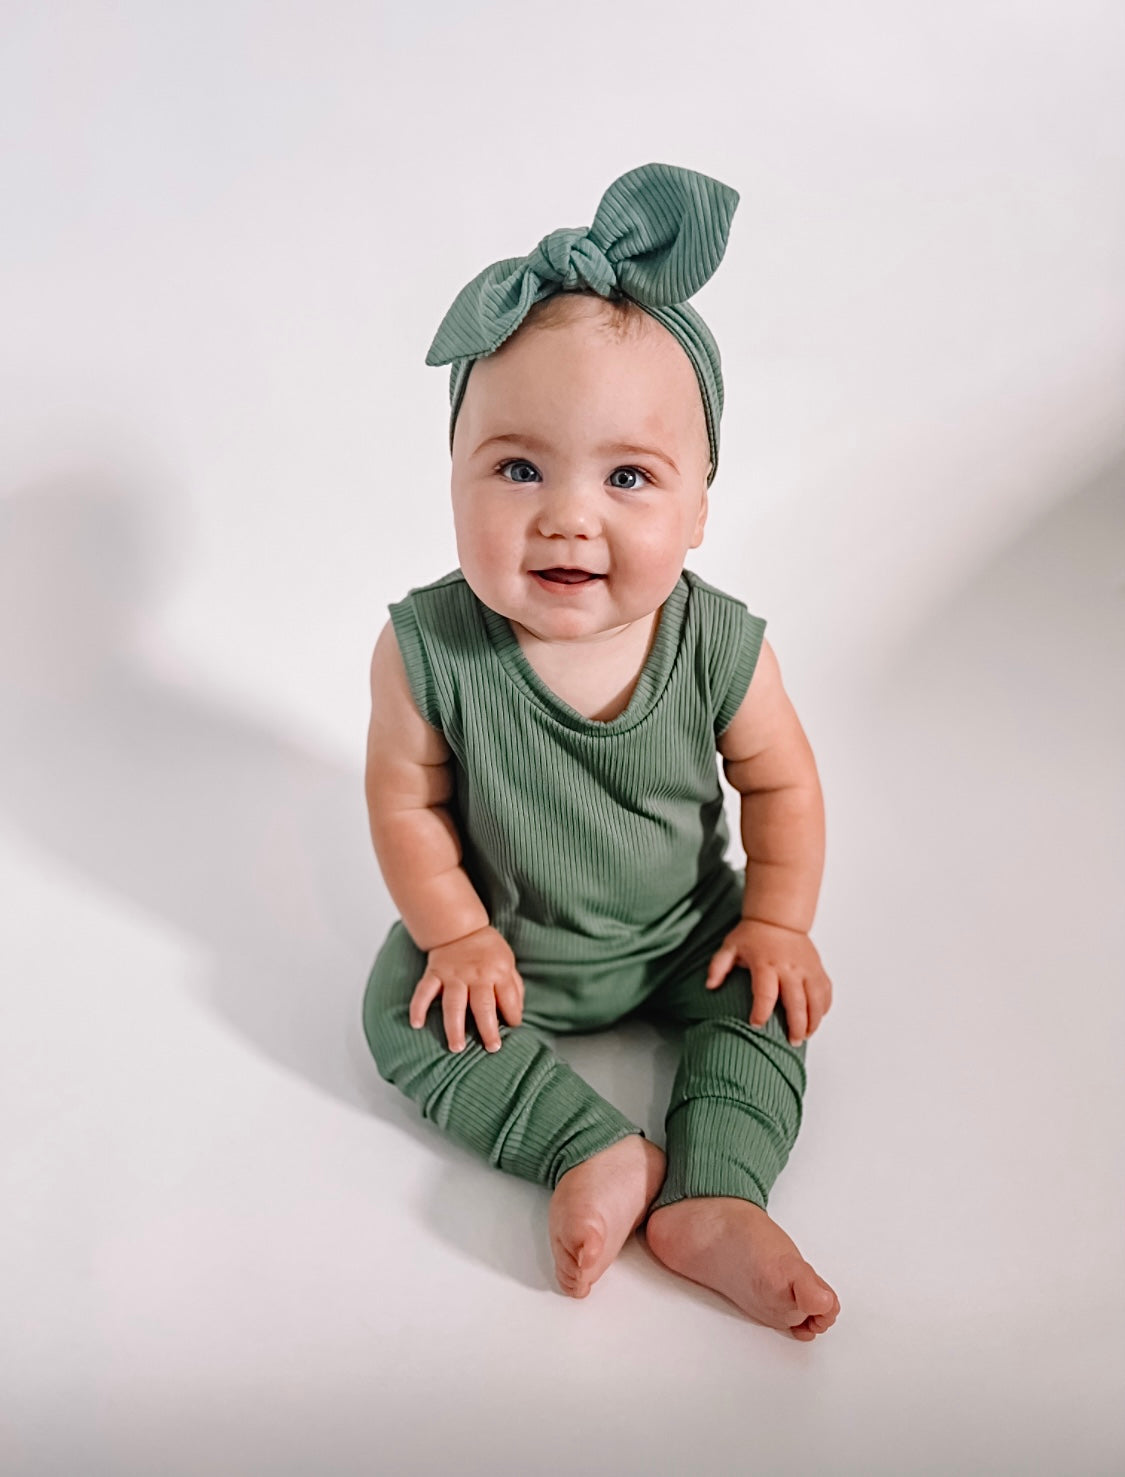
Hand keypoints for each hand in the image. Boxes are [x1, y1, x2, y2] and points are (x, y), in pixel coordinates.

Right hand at [408, 925, 523, 1053]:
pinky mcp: (435, 973)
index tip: (512, 1028)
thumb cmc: (488, 950)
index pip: (508, 998)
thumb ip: (514, 987)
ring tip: (456, 1048)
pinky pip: (424, 991)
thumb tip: (517, 1014)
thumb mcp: (508, 962)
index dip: (513, 1015)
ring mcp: (453, 975)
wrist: (460, 928)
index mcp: (498, 972)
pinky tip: (416, 1024)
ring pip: (454, 1004)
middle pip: (483, 1006)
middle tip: (492, 1048)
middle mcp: (476, 975)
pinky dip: (418, 1007)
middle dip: (488, 1029)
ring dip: (454, 1027)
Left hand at [704, 917, 832, 1046]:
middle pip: (797, 1002)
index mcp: (766, 964)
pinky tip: (816, 1019)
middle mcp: (790, 968)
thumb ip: (718, 966)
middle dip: (796, 1026)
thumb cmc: (753, 935)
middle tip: (791, 1042)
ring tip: (805, 1036)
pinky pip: (826, 991)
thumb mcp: (730, 947)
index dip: (761, 1012)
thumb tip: (709, 986)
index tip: (756, 1024)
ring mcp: (807, 969)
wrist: (778, 918)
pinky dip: (824, 1008)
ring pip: (816, 1000)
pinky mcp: (818, 968)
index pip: (765, 993)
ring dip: (813, 1021)